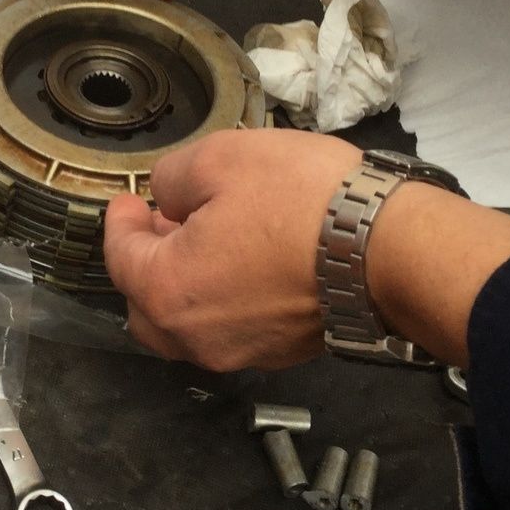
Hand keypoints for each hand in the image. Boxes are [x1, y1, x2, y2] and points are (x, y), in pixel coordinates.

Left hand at [104, 130, 509, 371]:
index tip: (128, 200)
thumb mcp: (221, 157)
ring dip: (184, 285)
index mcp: (167, 291)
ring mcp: (241, 352)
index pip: (120, 258)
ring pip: (187, 326)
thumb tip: (167, 197)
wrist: (390, 249)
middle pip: (144, 308)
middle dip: (144, 265)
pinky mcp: (282, 353)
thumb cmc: (303, 200)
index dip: (119, 223)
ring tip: (205, 238)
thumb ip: (173, 177)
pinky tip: (245, 261)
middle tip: (162, 222)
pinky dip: (223, 300)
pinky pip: (231, 330)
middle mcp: (196, 336)